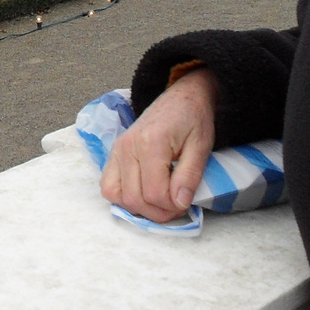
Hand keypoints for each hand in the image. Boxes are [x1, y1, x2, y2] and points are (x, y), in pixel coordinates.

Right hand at [99, 68, 217, 222]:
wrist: (181, 97)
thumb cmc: (193, 119)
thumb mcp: (201, 146)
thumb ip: (190, 176)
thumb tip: (180, 204)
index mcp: (150, 143)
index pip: (155, 193)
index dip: (173, 207)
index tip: (187, 202)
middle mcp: (126, 147)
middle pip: (134, 199)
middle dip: (158, 212)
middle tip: (177, 204)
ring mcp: (116, 150)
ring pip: (116, 197)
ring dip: (139, 208)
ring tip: (160, 201)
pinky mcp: (113, 153)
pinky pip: (108, 187)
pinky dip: (124, 197)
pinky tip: (143, 193)